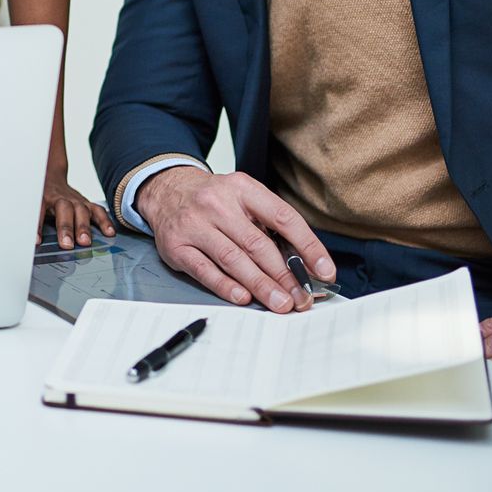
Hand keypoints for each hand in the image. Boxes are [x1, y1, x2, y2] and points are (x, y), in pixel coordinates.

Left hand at [36, 167, 115, 248]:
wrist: (51, 177)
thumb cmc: (41, 196)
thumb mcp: (33, 205)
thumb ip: (33, 220)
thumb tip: (30, 242)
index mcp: (43, 197)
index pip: (40, 209)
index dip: (38, 225)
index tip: (37, 241)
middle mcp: (60, 197)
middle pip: (64, 209)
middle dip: (66, 227)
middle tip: (66, 244)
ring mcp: (75, 200)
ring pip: (81, 210)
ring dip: (83, 227)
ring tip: (85, 242)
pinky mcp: (86, 203)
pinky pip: (97, 210)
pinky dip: (104, 221)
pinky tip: (109, 233)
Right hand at [135, 168, 333, 312]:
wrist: (166, 190)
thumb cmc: (213, 200)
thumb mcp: (243, 197)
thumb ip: (268, 224)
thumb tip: (302, 265)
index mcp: (242, 188)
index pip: (283, 217)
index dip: (308, 246)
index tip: (324, 270)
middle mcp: (217, 203)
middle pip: (258, 244)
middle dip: (285, 276)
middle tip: (302, 298)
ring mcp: (194, 225)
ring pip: (233, 259)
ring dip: (261, 285)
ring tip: (281, 303)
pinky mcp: (177, 246)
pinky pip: (205, 270)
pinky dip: (225, 286)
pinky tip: (243, 298)